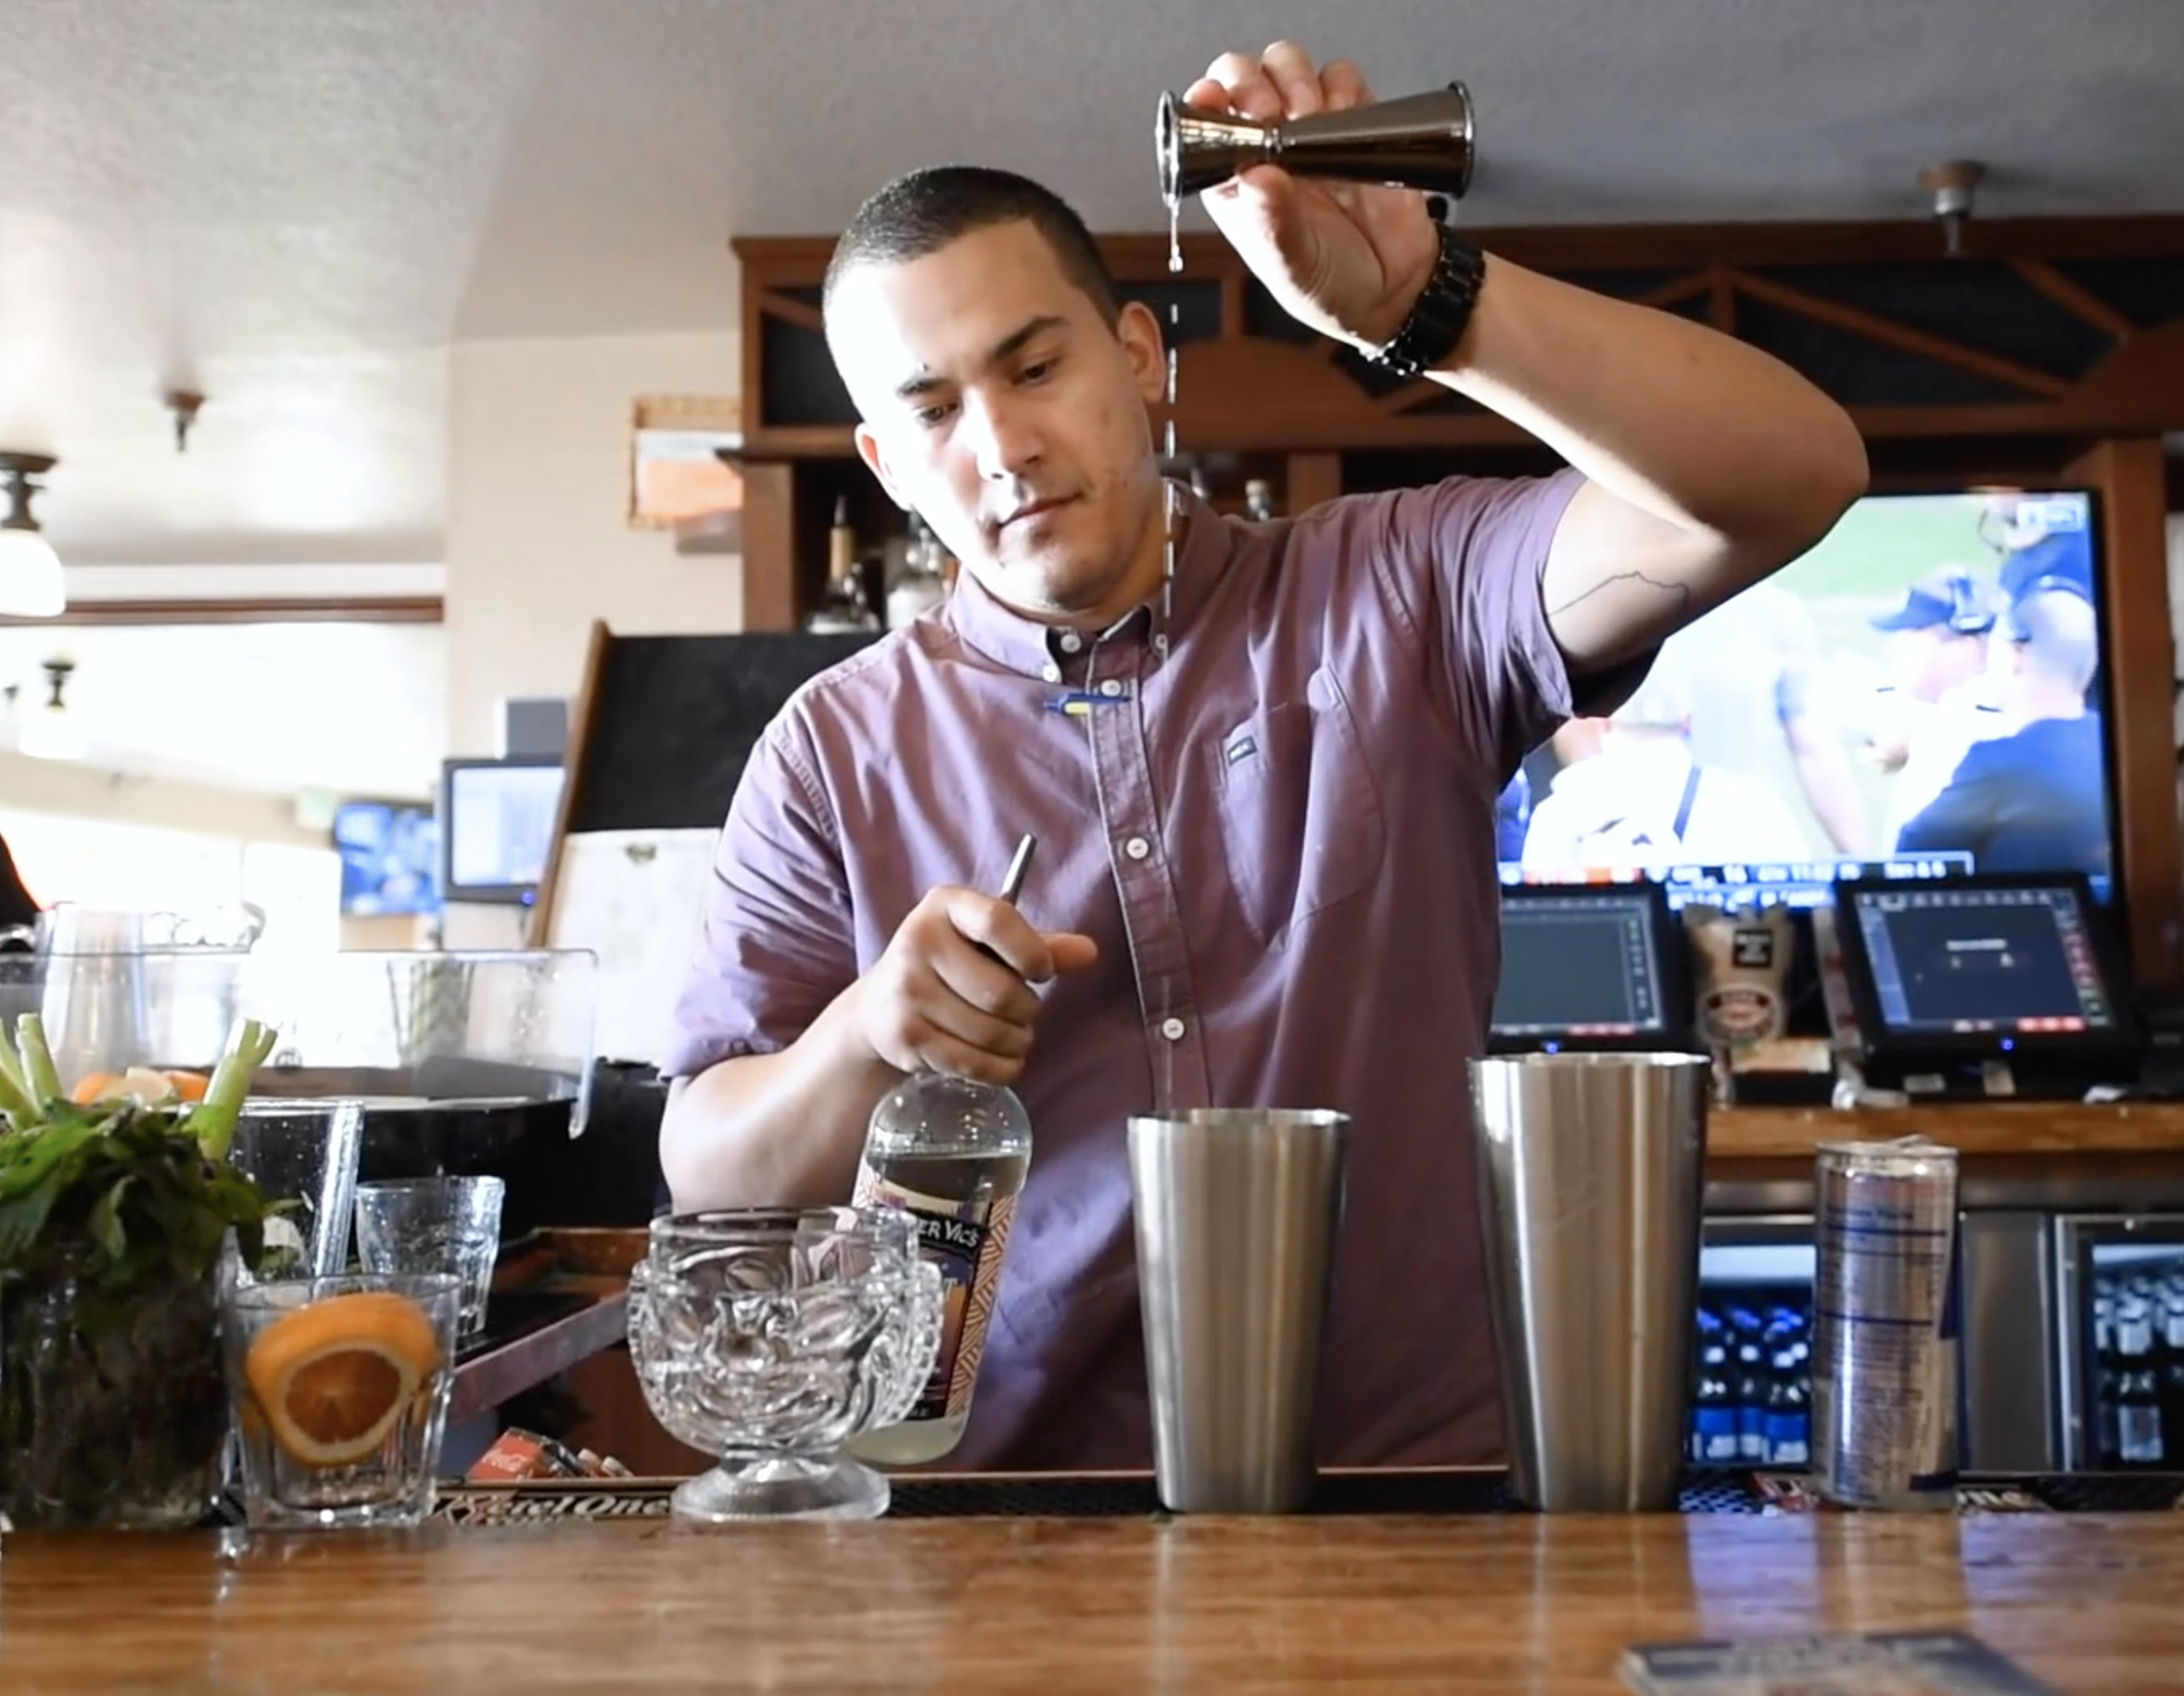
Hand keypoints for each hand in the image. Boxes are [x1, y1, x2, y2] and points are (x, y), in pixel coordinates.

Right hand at [852, 886, 1097, 1086]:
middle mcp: (919, 941)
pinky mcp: (905, 1036)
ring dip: (1017, 1042)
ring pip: (990, 1033)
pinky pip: (972, 1063)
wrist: (879, 1008)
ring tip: (1014, 1036)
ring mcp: (908, 992)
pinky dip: (999, 1069)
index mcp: (946, 905)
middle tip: (1024, 1013)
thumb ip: (1039, 946)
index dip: (1032, 952)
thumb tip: (1090, 953)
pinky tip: (1000, 1060)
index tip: (1040, 972)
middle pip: (1001, 991)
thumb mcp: (988, 944)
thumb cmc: (951, 966)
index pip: (998, 920)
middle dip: (1027, 1011)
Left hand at [1184, 43, 1442, 349]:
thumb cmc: (1329, 287)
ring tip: (1310, 118)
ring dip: (1295, 80)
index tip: (1217, 101)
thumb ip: (1272, 223)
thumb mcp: (1291, 266)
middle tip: (1271, 114)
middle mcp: (1267, 150)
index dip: (1207, 103)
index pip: (1206, 124)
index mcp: (1234, 182)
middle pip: (1243, 79)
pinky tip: (1345, 123)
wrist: (1394, 291)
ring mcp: (1309, 133)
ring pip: (1288, 67)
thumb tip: (1256, 176)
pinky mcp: (1353, 123)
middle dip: (1252, 84)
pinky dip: (1342, 88)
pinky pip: (1342, 79)